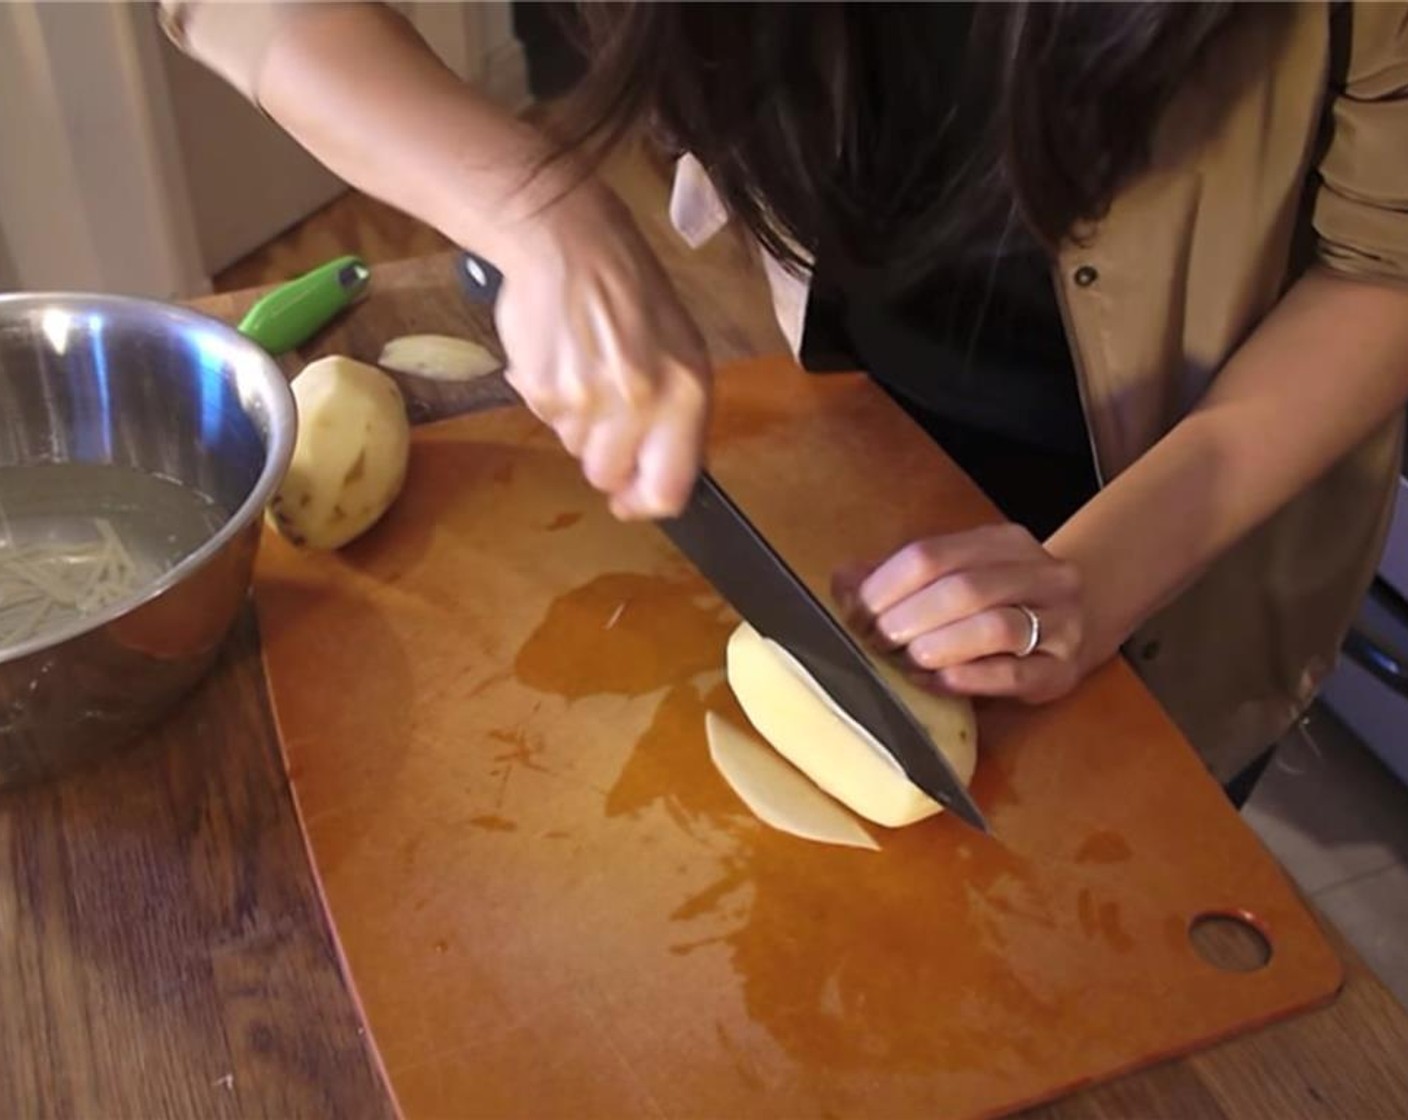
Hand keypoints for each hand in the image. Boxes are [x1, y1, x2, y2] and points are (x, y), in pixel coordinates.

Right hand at [491, 184, 710, 519]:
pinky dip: (549, 397)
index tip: (631, 501)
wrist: (568, 240)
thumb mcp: (681, 351)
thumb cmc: (632, 291)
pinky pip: (544, 419)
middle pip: (608, 475)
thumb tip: (654, 477)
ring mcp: (586, 400)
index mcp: (686, 393)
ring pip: (574, 448)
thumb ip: (676, 417)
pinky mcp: (541, 390)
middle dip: (604, 453)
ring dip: (577, 421)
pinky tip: (560, 357)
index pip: (668, 489)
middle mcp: (639, 403)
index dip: (645, 503)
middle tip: (604, 407)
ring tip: (585, 368)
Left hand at [833, 523, 1089, 703]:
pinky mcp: (1062, 670)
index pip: (932, 554)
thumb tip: (844, 581)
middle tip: (876, 641)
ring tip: (905, 660)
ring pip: (994, 628)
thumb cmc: (1000, 603)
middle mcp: (1042, 574)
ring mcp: (1060, 622)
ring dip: (937, 647)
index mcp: (1005, 542)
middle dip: (909, 617)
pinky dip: (967, 679)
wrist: (1077, 627)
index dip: (885, 585)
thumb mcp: (955, 577)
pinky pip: (1013, 675)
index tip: (856, 612)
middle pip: (963, 588)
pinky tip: (934, 682)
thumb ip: (900, 576)